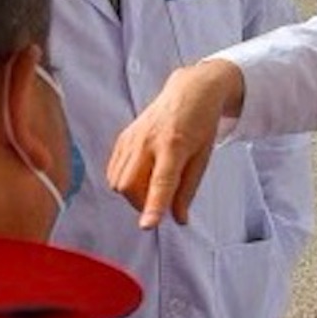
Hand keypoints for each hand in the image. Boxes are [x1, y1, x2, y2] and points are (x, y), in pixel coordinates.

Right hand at [107, 57, 243, 228]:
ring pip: (117, 181)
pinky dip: (124, 180)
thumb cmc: (200, 124)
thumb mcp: (203, 158)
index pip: (161, 182)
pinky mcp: (123, 137)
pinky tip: (141, 173)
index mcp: (174, 145)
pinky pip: (113, 170)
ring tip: (151, 183)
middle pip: (129, 186)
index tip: (147, 225)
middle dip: (140, 203)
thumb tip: (178, 219)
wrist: (189, 91)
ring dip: (132, 194)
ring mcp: (132, 138)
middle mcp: (148, 141)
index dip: (153, 206)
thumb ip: (188, 190)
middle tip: (158, 200)